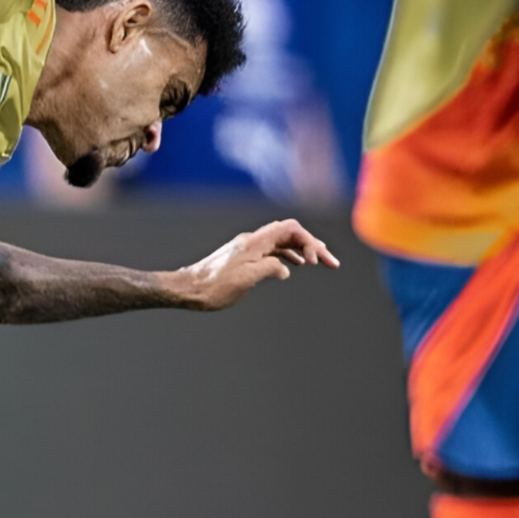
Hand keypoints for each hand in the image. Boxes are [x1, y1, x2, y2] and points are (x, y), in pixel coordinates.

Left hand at [169, 219, 340, 310]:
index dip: (309, 241)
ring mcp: (247, 248)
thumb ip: (270, 269)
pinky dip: (287, 255)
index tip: (315, 262)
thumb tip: (285, 269)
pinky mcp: (242, 257)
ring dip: (301, 251)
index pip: (290, 228)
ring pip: (281, 242)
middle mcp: (251, 241)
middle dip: (312, 245)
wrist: (187, 289)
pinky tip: (294, 265)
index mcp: (253, 242)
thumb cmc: (212, 287)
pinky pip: (271, 250)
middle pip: (289, 234)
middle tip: (331, 262)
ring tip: (318, 263)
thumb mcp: (245, 280)